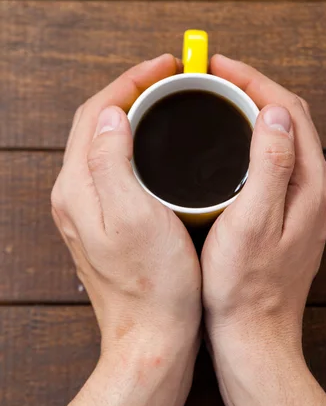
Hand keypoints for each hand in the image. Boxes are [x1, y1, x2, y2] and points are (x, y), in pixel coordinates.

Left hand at [51, 54, 201, 356]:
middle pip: (96, 125)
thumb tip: (112, 114)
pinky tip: (161, 148)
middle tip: (171, 80)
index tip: (166, 68)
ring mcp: (89, 211)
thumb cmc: (153, 286)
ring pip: (105, 144)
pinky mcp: (106, 224)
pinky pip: (115, 168)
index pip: (95, 113)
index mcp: (78, 189)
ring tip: (168, 103)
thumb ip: (113, 161)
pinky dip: (136, 145)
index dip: (130, 82)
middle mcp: (75, 196)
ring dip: (133, 116)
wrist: (152, 338)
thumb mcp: (134, 217)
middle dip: (131, 92)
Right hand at [202, 54, 325, 355]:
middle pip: (290, 118)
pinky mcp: (290, 215)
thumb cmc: (245, 287)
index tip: (216, 67)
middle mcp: (315, 188)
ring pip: (284, 137)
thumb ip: (271, 166)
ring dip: (254, 110)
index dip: (253, 81)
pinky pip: (277, 160)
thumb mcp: (253, 224)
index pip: (289, 110)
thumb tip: (274, 112)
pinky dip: (255, 138)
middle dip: (254, 88)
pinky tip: (230, 141)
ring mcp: (305, 202)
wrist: (254, 335)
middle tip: (213, 78)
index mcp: (310, 185)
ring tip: (218, 99)